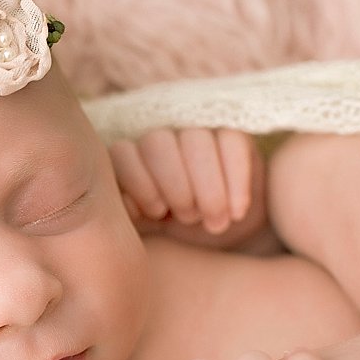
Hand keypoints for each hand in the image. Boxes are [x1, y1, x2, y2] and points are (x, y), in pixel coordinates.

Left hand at [110, 127, 269, 249]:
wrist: (220, 228)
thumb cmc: (175, 228)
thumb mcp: (149, 227)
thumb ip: (131, 215)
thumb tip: (129, 205)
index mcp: (132, 156)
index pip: (123, 153)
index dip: (140, 183)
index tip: (158, 213)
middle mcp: (161, 137)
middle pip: (157, 142)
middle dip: (175, 185)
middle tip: (189, 218)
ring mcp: (196, 131)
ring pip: (195, 139)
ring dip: (206, 185)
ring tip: (215, 221)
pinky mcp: (231, 134)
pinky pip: (233, 142)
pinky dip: (236, 180)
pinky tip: (237, 212)